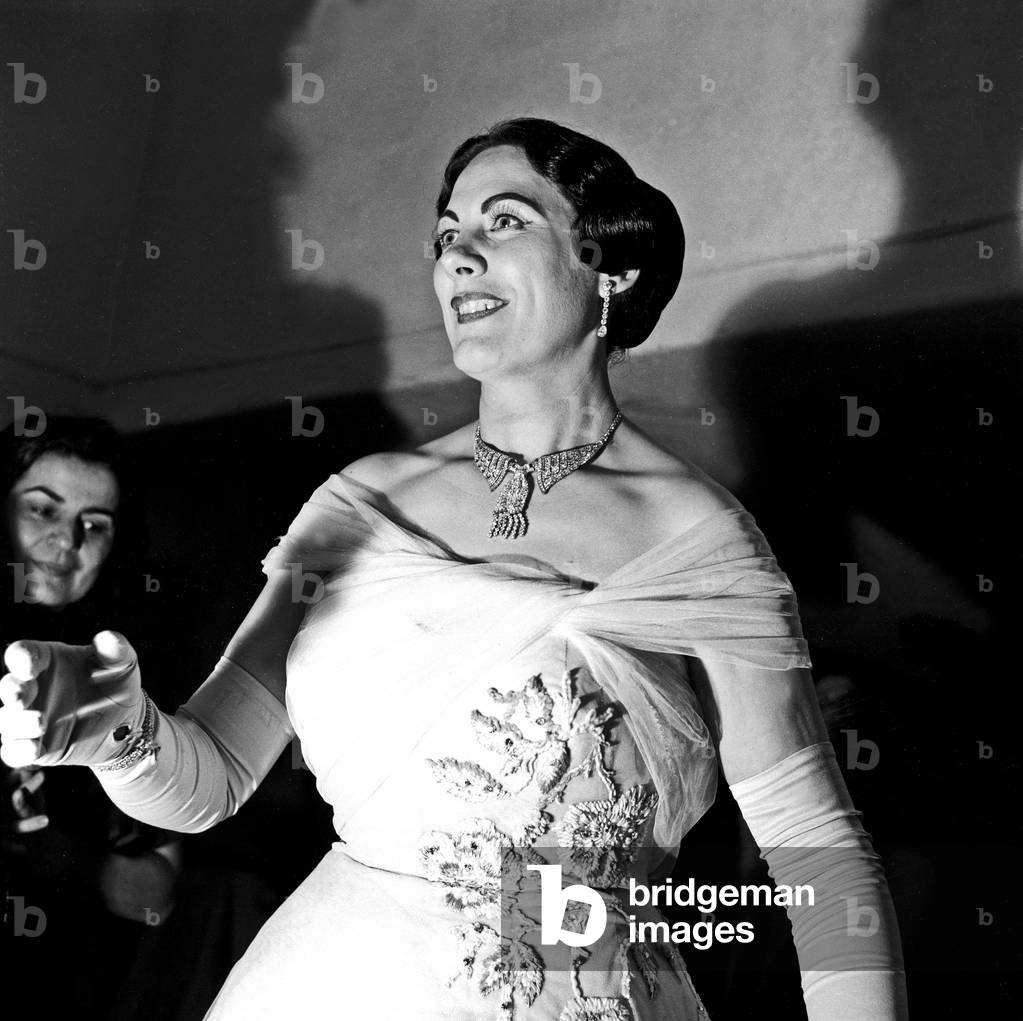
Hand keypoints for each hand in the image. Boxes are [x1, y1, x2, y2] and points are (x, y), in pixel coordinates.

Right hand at [0, 632, 144, 768]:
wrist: (127, 722)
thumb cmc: (116, 683)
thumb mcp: (122, 663)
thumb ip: (115, 650)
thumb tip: (108, 638)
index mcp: (47, 661)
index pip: (24, 654)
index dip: (20, 657)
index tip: (27, 664)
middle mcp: (33, 688)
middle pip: (9, 687)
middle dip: (12, 691)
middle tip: (21, 696)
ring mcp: (30, 718)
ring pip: (7, 721)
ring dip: (18, 723)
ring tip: (40, 722)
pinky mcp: (36, 746)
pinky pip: (14, 751)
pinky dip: (18, 751)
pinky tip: (33, 749)